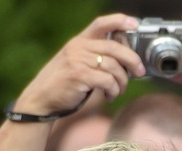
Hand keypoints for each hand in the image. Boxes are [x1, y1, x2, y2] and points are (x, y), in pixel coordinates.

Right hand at [13, 14, 143, 112]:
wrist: (42, 98)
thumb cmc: (65, 83)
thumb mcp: (79, 63)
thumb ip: (97, 56)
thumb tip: (128, 60)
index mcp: (80, 41)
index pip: (100, 24)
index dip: (119, 21)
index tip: (134, 24)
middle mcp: (78, 47)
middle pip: (115, 47)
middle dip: (133, 61)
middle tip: (139, 72)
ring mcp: (78, 60)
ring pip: (114, 67)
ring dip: (122, 83)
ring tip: (117, 91)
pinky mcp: (79, 75)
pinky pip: (108, 81)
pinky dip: (113, 91)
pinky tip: (108, 95)